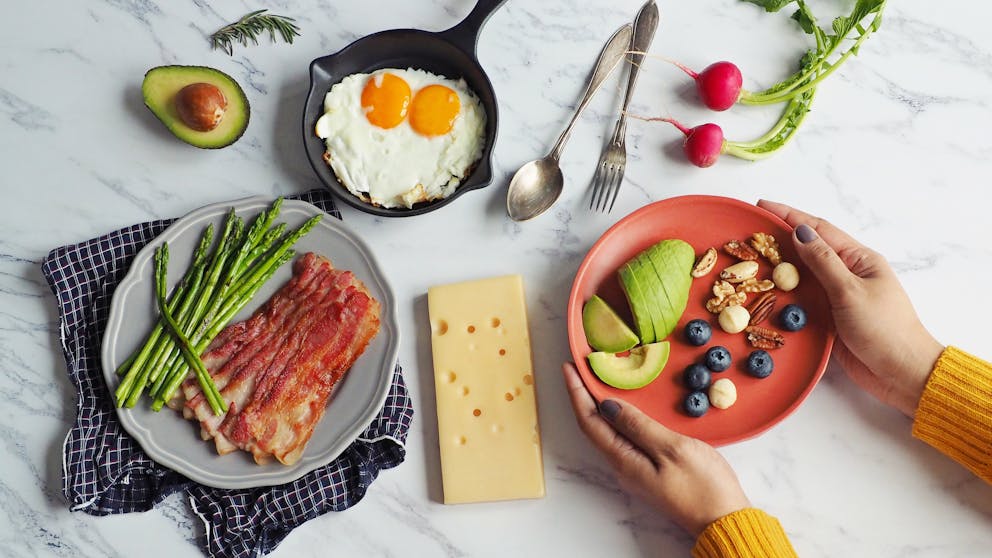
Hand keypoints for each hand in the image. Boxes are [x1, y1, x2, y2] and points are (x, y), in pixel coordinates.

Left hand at [562, 362, 749, 535]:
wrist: (723, 519)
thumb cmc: (703, 486)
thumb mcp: (671, 449)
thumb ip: (638, 426)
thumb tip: (607, 406)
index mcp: (624, 460)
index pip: (589, 421)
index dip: (577, 392)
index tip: (569, 367)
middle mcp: (623, 466)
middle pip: (594, 426)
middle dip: (584, 395)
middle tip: (581, 367)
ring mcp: (635, 469)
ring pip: (608, 432)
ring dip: (599, 405)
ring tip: (598, 379)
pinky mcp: (649, 470)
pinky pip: (624, 438)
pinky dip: (619, 416)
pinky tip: (627, 405)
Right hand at [758, 200, 944, 416]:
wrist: (900, 373)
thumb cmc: (884, 329)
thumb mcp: (851, 291)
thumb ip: (823, 262)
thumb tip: (800, 232)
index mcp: (858, 259)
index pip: (819, 229)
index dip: (789, 216)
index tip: (762, 206)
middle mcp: (846, 274)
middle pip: (807, 250)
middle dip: (779, 239)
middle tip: (748, 233)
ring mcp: (837, 296)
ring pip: (801, 276)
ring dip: (777, 268)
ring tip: (748, 260)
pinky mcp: (829, 319)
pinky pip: (801, 300)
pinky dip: (783, 295)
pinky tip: (764, 293)